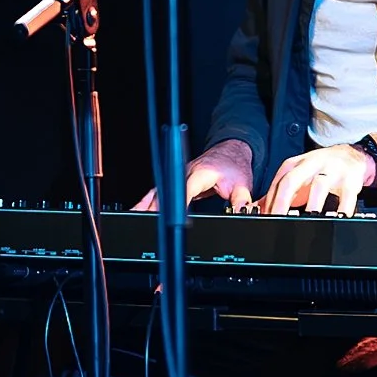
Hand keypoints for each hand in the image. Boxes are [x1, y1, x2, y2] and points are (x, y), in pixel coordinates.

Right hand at [131, 137, 253, 214]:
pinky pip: (158, 192)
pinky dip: (147, 202)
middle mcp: (185, 172)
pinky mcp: (175, 181)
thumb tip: (242, 211)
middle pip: (166, 191)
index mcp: (201, 172)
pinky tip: (137, 211)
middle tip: (145, 224)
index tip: (174, 217)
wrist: (230, 152)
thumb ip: (242, 199)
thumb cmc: (233, 167)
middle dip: (155, 207)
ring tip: (134, 219)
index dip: (179, 202)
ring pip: (158, 191)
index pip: (187, 188)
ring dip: (146, 205)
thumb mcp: (243, 184)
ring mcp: (177, 176)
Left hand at [262, 144, 376, 217]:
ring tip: (308, 220)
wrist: (349, 155)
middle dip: (283, 202)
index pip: (278, 183)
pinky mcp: (351, 179)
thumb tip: (256, 209)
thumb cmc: (318, 170)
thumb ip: (276, 193)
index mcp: (295, 165)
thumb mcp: (296, 177)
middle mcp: (311, 164)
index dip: (270, 203)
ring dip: (313, 204)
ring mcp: (331, 171)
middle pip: (292, 180)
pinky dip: (343, 209)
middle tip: (278, 222)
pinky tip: (337, 219)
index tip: (266, 219)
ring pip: (319, 185)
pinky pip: (347, 195)